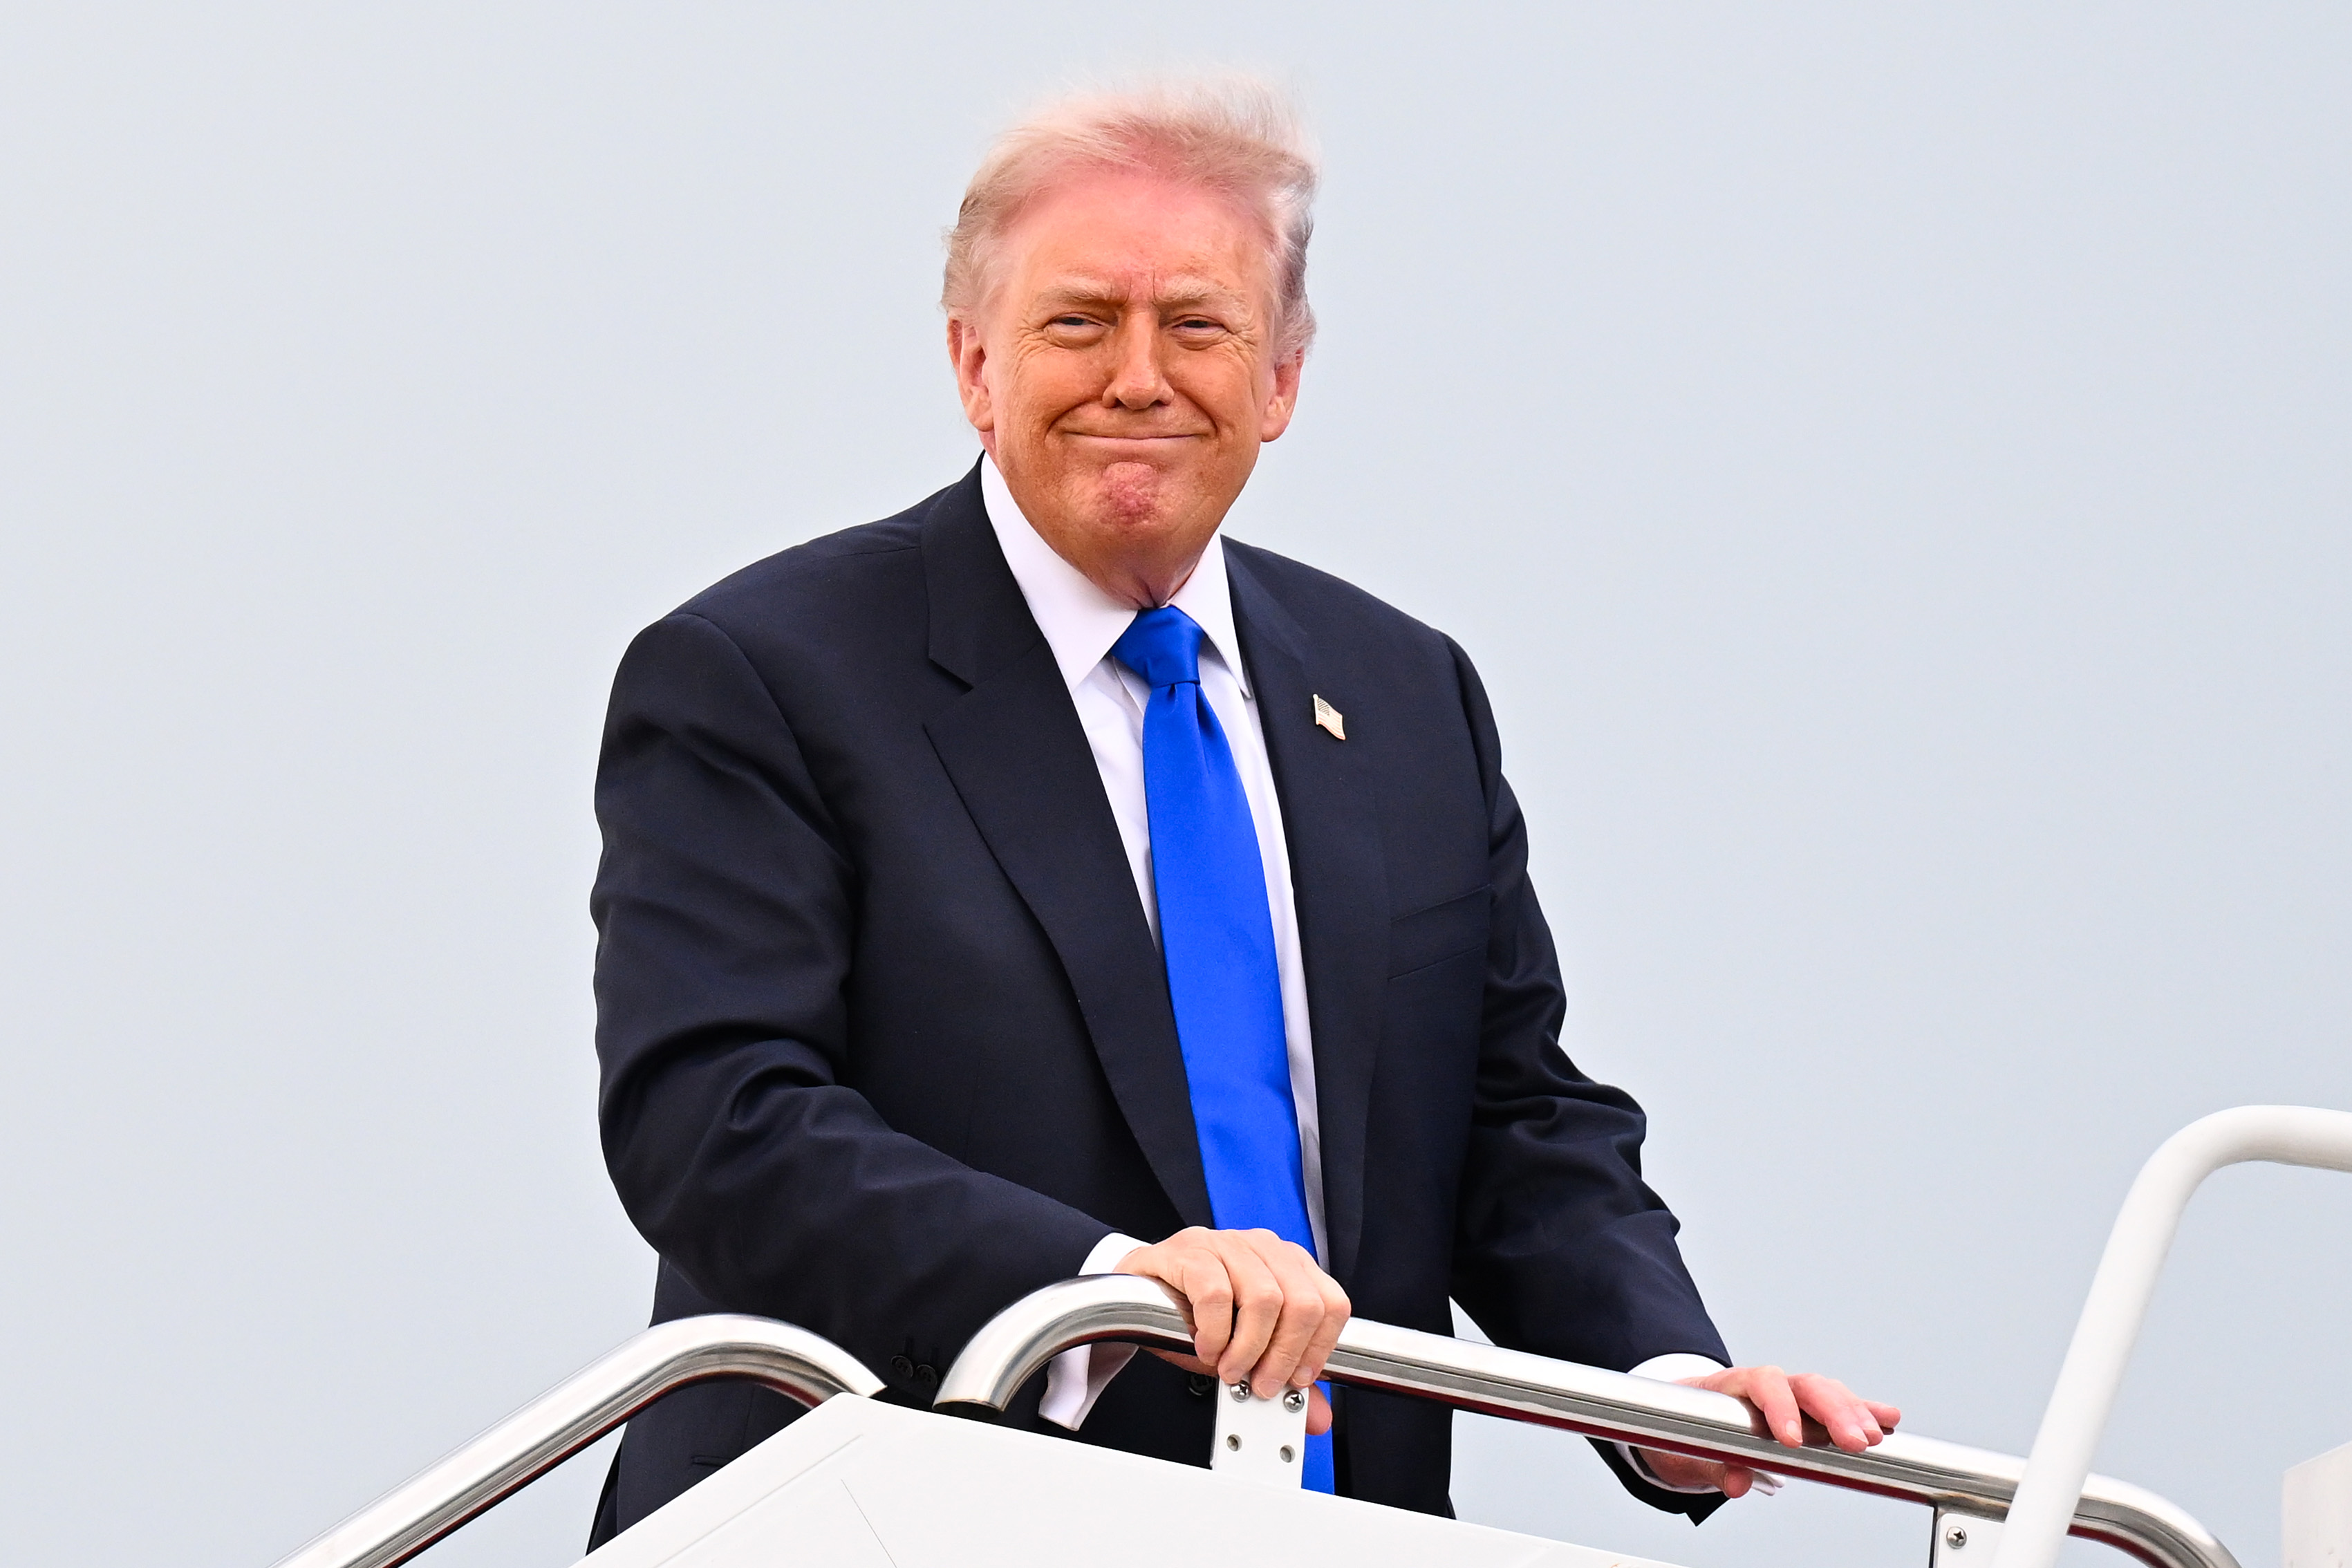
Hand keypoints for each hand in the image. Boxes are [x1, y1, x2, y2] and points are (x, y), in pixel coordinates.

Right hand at [1114, 1226, 1349, 1435]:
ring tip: (1229, 1368)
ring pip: (1264, 1298)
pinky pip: (1215, 1293)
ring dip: (1248, 1349)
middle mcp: (1263, 1249)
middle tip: (1261, 1383)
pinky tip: (1206, 1346)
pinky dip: (1215, 1332)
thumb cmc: (1195, 1315)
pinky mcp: (1189, 1251)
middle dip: (1283, 1355)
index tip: (1297, 1378)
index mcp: (1288, 1265)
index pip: (1331, 1303)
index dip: (1318, 1348)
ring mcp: (1226, 1244)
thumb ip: (1283, 1375)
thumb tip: (1318, 1415)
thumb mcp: (1246, 1349)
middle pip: (1303, 1303)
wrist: (1137, 1294)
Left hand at [1638, 1366, 1900, 1497]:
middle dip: (1832, 1411)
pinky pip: (1836, 1406)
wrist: (1677, 1416)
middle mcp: (1764, 1384)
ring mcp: (1787, 1394)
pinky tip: (1888, 1419)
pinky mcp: (1805, 1410)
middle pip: (1803, 1385)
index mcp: (1731, 1386)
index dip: (1779, 1407)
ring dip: (1853, 1412)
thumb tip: (1736, 1483)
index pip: (1760, 1383)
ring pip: (1824, 1392)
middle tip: (1854, 1441)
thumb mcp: (1683, 1449)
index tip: (1792, 1438)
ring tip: (1875, 1436)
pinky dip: (1862, 1410)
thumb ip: (1711, 1465)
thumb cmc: (1681, 1428)